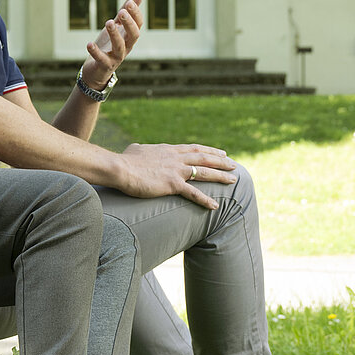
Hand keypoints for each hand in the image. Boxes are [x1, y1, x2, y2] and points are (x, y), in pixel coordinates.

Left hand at [80, 0, 143, 90]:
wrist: (96, 70)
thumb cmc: (108, 45)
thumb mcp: (117, 27)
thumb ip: (126, 12)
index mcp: (129, 37)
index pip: (138, 25)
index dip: (136, 14)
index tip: (129, 2)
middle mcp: (126, 47)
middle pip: (133, 36)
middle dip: (129, 23)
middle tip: (122, 11)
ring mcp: (116, 58)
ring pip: (119, 47)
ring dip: (115, 34)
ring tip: (108, 22)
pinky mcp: (104, 65)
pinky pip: (101, 59)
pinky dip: (96, 52)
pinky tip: (89, 44)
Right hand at [115, 142, 235, 207]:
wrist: (120, 168)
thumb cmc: (124, 160)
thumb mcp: (135, 150)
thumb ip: (141, 149)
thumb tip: (137, 149)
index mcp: (168, 149)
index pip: (194, 148)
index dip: (209, 151)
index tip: (220, 152)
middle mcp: (176, 158)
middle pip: (204, 158)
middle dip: (221, 161)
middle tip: (233, 164)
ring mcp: (175, 170)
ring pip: (204, 172)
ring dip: (220, 176)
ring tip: (233, 180)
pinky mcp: (172, 184)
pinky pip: (193, 193)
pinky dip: (205, 200)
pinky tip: (215, 206)